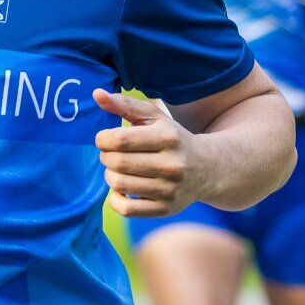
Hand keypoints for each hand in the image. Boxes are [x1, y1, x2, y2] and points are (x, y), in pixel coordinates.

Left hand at [94, 88, 204, 218]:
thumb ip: (125, 104)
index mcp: (168, 138)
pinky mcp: (165, 209)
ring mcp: (169, 190)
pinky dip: (115, 199)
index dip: (103, 139)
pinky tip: (122, 189)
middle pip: (117, 162)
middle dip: (106, 156)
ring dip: (110, 175)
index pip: (120, 140)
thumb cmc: (173, 139)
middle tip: (111, 154)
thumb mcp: (155, 117)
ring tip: (118, 169)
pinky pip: (125, 209)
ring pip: (118, 184)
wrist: (208, 168)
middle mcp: (172, 165)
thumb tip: (96, 94)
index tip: (105, 138)